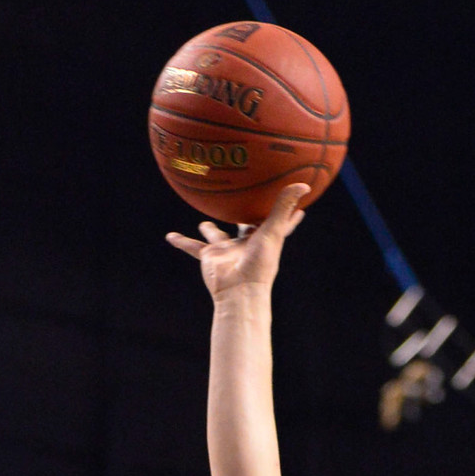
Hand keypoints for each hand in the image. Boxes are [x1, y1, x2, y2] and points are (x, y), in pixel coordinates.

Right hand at [166, 184, 308, 299]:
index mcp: (263, 239)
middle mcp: (244, 244)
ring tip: (205, 222)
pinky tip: (169, 236)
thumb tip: (304, 184)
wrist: (238, 292)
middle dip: (244, 217)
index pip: (276, 221)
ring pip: (216, 236)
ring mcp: (226, 251)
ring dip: (210, 230)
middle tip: (242, 202)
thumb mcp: (273, 231)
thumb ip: (284, 207)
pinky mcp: (210, 257)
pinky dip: (181, 242)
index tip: (295, 200)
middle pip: (245, 227)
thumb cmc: (259, 264)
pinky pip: (192, 248)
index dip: (285, 211)